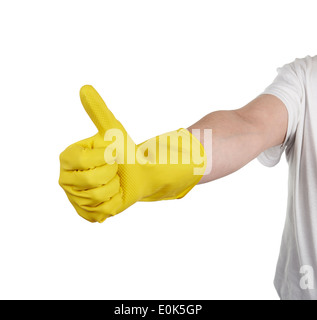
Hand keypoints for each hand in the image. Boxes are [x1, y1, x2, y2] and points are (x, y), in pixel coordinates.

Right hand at [59, 85, 205, 222]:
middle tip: (114, 169)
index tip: (113, 153)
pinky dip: (116, 202)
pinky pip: (103, 212)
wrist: (135, 174)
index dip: (106, 157)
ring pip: (98, 198)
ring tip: (114, 181)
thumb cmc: (123, 152)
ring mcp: (74, 198)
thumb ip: (98, 110)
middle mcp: (64, 179)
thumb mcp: (112, 130)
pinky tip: (114, 195)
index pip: (85, 161)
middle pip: (91, 181)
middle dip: (112, 173)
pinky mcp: (85, 213)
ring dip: (115, 187)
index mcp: (66, 157)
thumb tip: (85, 88)